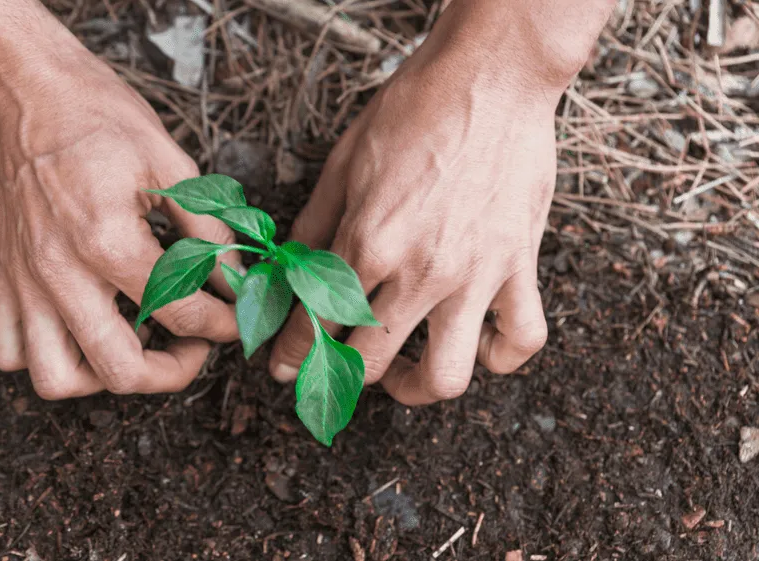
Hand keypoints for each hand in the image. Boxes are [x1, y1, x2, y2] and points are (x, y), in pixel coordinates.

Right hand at [0, 48, 240, 398]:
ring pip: (55, 378)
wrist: (23, 88)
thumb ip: (207, 230)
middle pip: (120, 369)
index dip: (223, 324)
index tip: (235, 320)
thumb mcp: (168, 163)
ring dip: (101, 377)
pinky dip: (46, 358)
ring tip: (132, 345)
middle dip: (173, 373)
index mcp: (107, 241)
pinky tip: (81, 329)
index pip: (180, 312)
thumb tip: (233, 276)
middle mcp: (60, 273)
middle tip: (193, 347)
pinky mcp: (2, 278)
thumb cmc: (93, 114)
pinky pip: (10, 350)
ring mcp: (24, 282)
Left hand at [268, 38, 559, 404]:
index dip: (292, 355)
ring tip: (403, 374)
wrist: (491, 76)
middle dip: (341, 377)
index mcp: (369, 241)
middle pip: (372, 361)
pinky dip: (499, 356)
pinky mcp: (520, 265)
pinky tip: (475, 343)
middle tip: (335, 369)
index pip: (318, 322)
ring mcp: (476, 274)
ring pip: (447, 375)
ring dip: (415, 389)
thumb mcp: (344, 163)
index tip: (283, 368)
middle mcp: (421, 270)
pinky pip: (521, 339)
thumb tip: (287, 270)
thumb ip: (314, 226)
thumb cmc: (414, 109)